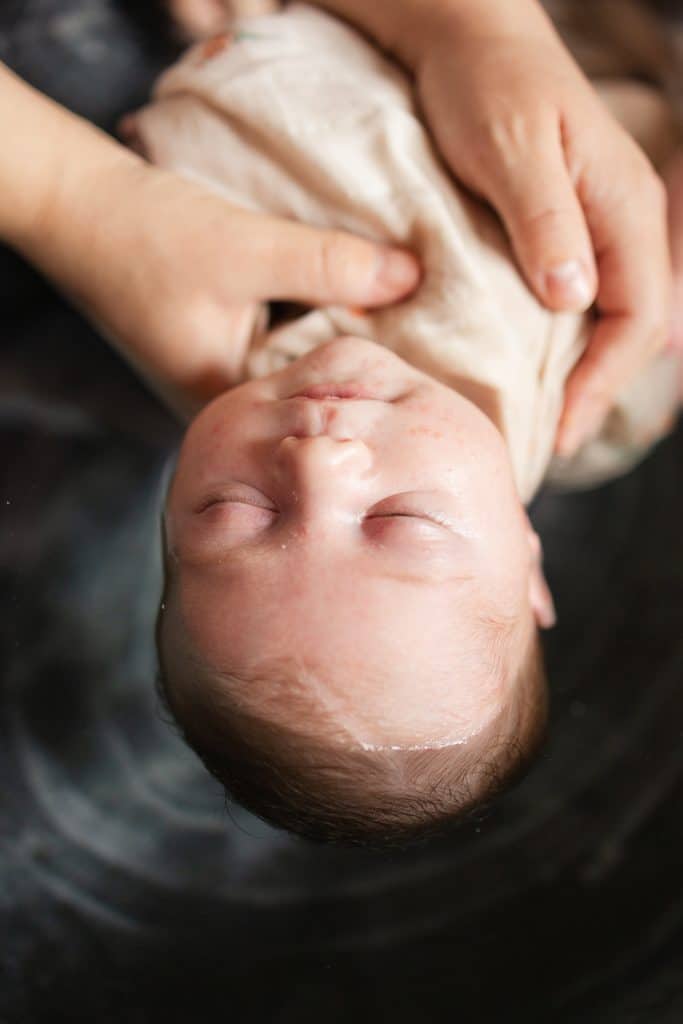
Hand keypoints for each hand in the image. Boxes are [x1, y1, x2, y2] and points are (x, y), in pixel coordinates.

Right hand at [25, 155, 418, 418]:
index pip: (318, 412)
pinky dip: (315, 321)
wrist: (80, 204)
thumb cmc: (146, 235)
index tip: (427, 368)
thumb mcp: (246, 250)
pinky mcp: (225, 346)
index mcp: (225, 409)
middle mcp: (225, 406)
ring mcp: (224, 377)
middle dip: (363, 367)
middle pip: (314, 396)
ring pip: (302, 368)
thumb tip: (413, 276)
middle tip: (431, 345)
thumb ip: (329, 265)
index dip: (372, 387)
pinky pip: (286, 342)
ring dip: (340, 338)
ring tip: (403, 321)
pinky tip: (354, 301)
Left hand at [412, 4, 670, 454]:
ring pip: (608, 313)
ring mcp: (593, 222)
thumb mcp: (510, 149)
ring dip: (584, 368)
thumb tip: (573, 298)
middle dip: (598, 386)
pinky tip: (537, 363)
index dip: (605, 377)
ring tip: (547, 414)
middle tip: (554, 437)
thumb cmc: (486, 84)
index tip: (564, 424)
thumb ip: (545, 220)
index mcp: (622, 203)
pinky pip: (579, 295)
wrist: (465, 40)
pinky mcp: (561, 226)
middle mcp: (618, 218)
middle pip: (632, 323)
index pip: (638, 312)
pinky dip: (564, 338)